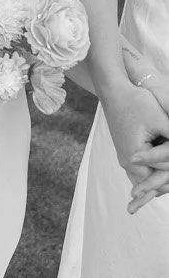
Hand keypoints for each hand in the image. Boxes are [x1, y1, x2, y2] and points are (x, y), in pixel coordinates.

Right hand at [103, 82, 168, 213]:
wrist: (114, 93)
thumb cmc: (137, 103)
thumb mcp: (161, 121)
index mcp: (135, 157)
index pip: (165, 170)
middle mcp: (128, 163)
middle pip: (153, 184)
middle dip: (167, 178)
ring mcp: (125, 160)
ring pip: (146, 183)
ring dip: (159, 181)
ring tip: (168, 181)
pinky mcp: (126, 155)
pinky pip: (140, 175)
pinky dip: (151, 177)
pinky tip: (162, 177)